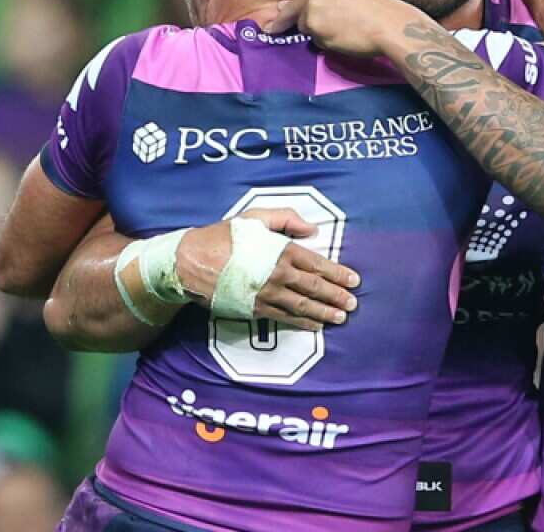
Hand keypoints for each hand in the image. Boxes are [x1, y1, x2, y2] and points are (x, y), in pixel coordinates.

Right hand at [176, 208, 360, 331]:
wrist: (189, 263)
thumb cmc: (223, 237)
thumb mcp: (254, 217)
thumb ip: (286, 218)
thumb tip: (312, 230)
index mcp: (280, 251)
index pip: (317, 264)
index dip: (338, 273)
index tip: (354, 280)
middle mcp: (277, 275)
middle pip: (315, 287)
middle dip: (337, 296)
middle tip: (353, 304)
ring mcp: (267, 294)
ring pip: (303, 306)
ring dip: (324, 312)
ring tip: (341, 318)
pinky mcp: (255, 309)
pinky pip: (285, 318)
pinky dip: (302, 322)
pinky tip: (315, 325)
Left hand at [266, 0, 414, 59]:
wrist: (391, 24)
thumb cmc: (384, 10)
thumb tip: (324, 4)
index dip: (302, 3)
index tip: (286, 10)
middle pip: (301, 5)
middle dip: (295, 18)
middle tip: (272, 29)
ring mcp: (313, 2)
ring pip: (306, 24)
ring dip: (319, 32)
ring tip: (345, 34)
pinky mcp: (312, 23)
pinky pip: (313, 39)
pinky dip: (324, 43)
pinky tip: (343, 40)